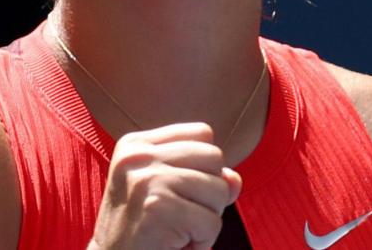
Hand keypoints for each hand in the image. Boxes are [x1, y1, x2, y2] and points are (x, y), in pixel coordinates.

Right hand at [88, 122, 242, 249]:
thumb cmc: (142, 230)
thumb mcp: (168, 194)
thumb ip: (203, 178)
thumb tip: (234, 179)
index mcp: (137, 144)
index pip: (202, 133)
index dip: (205, 166)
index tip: (181, 192)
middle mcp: (139, 156)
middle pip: (214, 157)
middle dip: (210, 192)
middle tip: (181, 216)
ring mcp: (147, 179)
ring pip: (219, 189)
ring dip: (207, 220)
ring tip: (178, 230)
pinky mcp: (157, 208)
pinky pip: (211, 222)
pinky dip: (203, 241)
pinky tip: (177, 244)